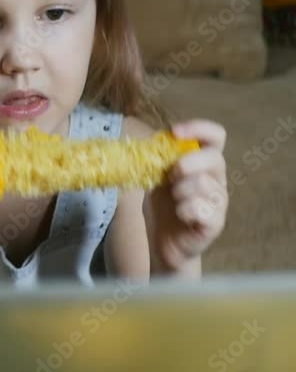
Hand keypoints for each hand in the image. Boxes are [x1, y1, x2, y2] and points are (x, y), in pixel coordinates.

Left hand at [151, 120, 227, 271]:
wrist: (163, 243)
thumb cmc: (163, 207)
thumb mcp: (156, 178)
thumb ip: (158, 160)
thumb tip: (152, 142)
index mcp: (203, 164)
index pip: (216, 137)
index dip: (198, 128)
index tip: (175, 132)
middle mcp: (216, 180)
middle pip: (215, 158)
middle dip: (188, 162)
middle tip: (170, 175)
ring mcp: (219, 202)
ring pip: (205, 184)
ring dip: (181, 190)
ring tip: (174, 199)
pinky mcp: (215, 223)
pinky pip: (203, 209)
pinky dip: (185, 209)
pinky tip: (179, 214)